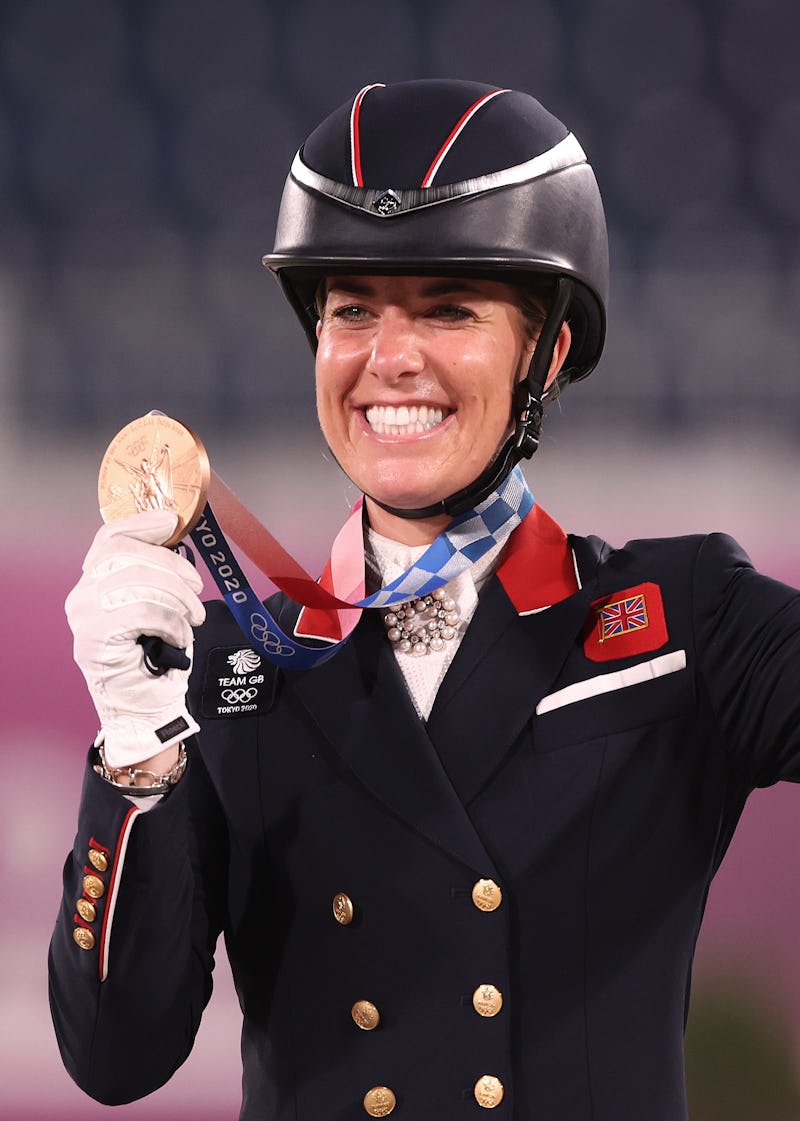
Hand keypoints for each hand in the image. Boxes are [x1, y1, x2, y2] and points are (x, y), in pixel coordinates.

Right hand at [65, 509, 205, 767]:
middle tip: (199, 589)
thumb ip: (157, 573)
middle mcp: (82, 595)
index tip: (173, 522)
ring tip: (194, 618)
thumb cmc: (155, 655)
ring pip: (138, 581)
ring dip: (177, 598)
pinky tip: (179, 636)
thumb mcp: (159, 604)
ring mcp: (84, 616)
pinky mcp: (95, 638)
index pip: (111, 538)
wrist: (146, 705)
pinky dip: (171, 621)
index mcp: (95, 581)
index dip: (142, 523)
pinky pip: (143, 611)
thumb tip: (177, 537)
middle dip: (173, 567)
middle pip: (129, 555)